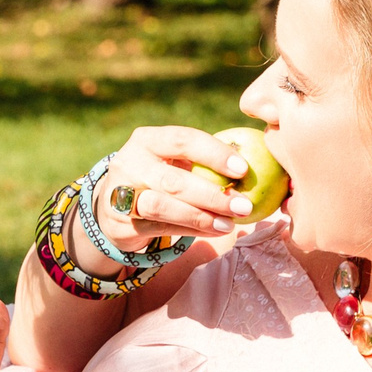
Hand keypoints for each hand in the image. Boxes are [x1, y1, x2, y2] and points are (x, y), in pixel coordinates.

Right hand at [90, 126, 250, 255]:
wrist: (113, 204)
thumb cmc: (159, 175)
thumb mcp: (172, 159)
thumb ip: (203, 159)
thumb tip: (258, 162)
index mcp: (146, 139)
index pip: (183, 140)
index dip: (214, 153)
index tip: (243, 169)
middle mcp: (128, 164)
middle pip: (173, 180)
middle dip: (212, 195)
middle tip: (244, 205)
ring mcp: (119, 195)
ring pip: (163, 207)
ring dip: (201, 217)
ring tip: (230, 224)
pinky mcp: (120, 223)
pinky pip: (161, 228)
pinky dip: (191, 231)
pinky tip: (214, 230)